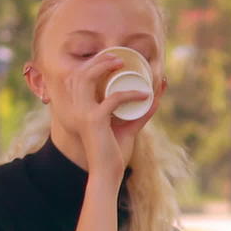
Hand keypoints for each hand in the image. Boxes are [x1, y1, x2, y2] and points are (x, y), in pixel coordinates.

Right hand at [62, 50, 155, 177]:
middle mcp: (76, 108)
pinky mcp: (94, 120)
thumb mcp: (127, 128)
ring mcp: (83, 113)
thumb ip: (138, 114)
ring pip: (87, 78)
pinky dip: (130, 94)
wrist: (107, 172)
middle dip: (98, 60)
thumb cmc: (114, 151)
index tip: (112, 58)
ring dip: (104, 66)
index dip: (91, 63)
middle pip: (80, 73)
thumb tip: (154, 99)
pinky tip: (145, 95)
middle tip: (119, 58)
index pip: (77, 77)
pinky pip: (113, 99)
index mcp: (78, 109)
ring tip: (122, 64)